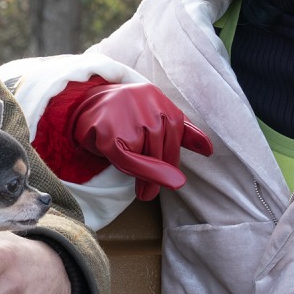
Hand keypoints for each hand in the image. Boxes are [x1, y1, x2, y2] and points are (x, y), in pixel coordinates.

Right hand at [70, 82, 213, 200]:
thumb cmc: (123, 117)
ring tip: (141, 189)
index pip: (175, 134)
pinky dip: (138, 174)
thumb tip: (210, 150)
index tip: (173, 180)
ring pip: (146, 154)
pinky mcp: (108, 132)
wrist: (83, 108)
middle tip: (152, 194)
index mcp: (159, 99)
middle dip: (161, 173)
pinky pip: (130, 160)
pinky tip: (140, 188)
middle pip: (162, 146)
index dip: (172, 160)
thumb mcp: (154, 118)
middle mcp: (145, 103)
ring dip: (145, 175)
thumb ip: (182, 132)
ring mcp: (126, 115)